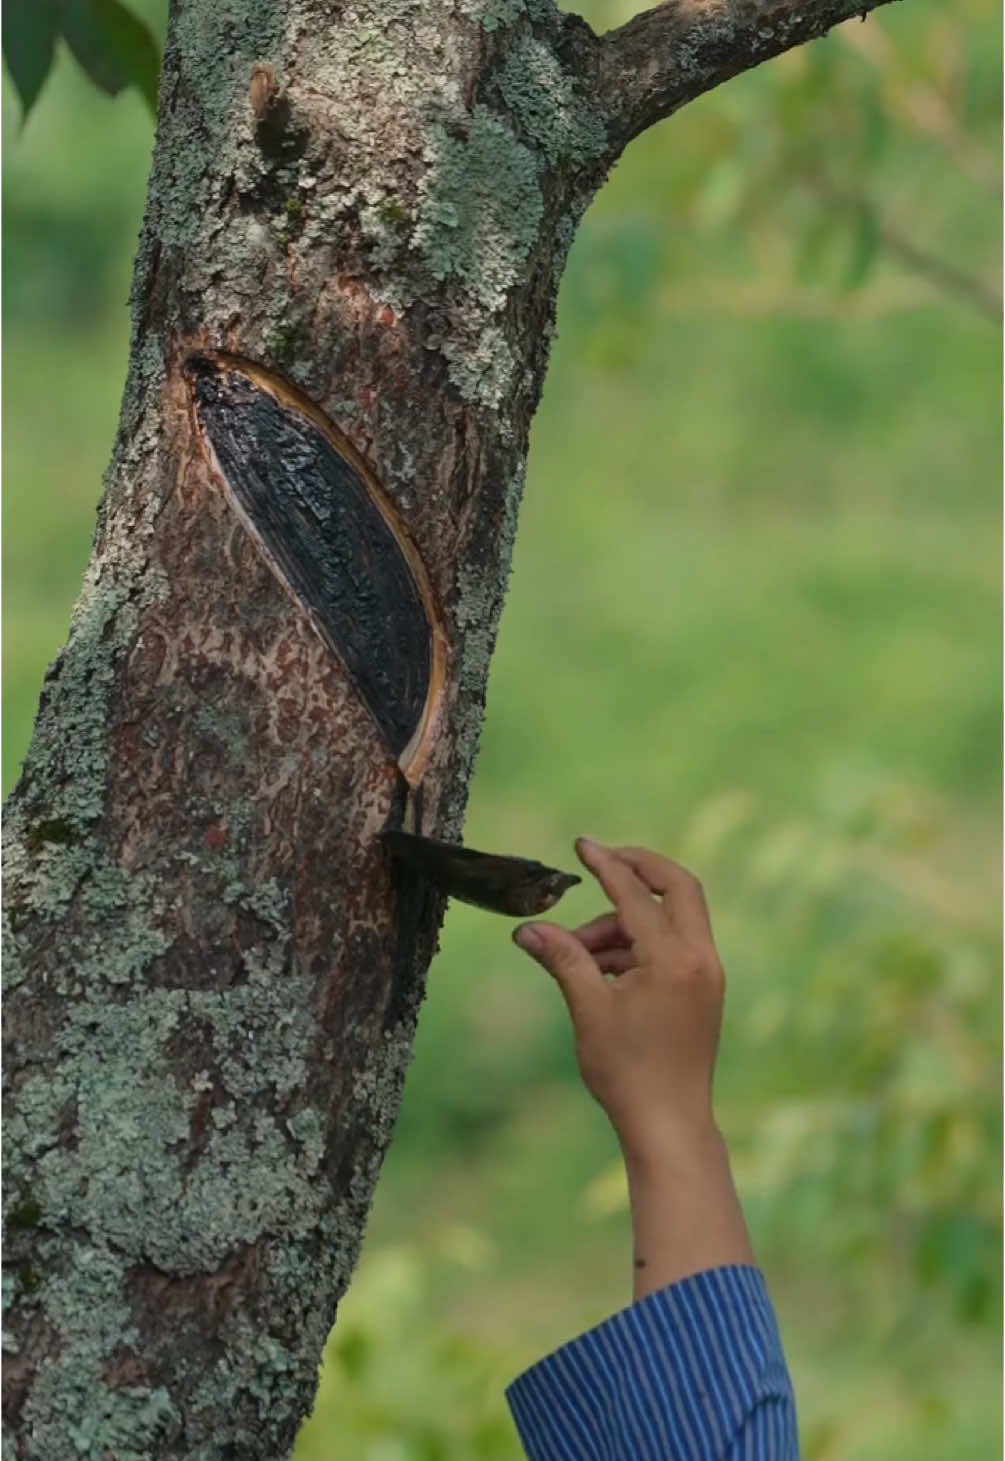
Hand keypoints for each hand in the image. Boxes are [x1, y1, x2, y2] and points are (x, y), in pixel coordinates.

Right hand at [513, 838, 725, 1160]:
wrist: (670, 1125)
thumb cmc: (628, 1073)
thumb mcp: (589, 1010)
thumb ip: (564, 959)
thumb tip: (528, 928)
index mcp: (674, 960)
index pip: (636, 895)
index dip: (605, 866)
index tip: (581, 845)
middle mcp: (700, 958)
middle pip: (678, 886)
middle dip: (639, 868)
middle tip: (602, 863)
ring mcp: (707, 973)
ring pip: (672, 918)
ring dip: (626, 921)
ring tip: (579, 953)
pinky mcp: (703, 989)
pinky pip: (673, 944)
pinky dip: (639, 943)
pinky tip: (602, 969)